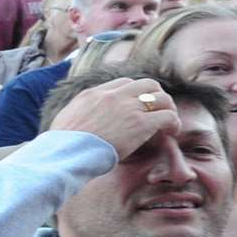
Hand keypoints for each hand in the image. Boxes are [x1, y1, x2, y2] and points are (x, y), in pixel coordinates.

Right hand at [49, 77, 180, 159]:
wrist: (67, 153)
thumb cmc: (62, 144)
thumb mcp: (66, 117)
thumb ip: (80, 111)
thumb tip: (84, 118)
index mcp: (93, 93)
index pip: (124, 83)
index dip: (136, 93)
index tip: (139, 106)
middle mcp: (112, 96)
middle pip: (147, 84)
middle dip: (156, 96)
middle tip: (158, 111)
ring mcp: (128, 108)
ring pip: (162, 97)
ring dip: (168, 108)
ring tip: (168, 123)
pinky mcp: (141, 124)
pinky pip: (168, 116)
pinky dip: (174, 123)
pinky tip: (171, 133)